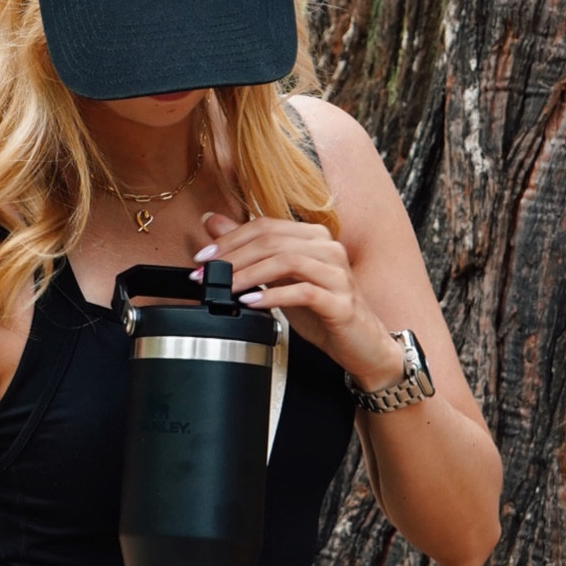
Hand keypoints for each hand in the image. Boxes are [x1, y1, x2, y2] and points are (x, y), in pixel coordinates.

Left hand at [193, 211, 403, 391]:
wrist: (362, 344)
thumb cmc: (323, 311)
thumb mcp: (280, 279)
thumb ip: (250, 251)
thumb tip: (212, 222)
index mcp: (313, 237)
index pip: (265, 226)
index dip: (229, 239)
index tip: (203, 258)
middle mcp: (328, 248)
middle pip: (272, 240)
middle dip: (232, 257)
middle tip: (206, 275)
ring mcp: (337, 274)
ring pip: (286, 260)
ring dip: (248, 274)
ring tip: (225, 288)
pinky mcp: (341, 301)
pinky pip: (303, 291)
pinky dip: (272, 296)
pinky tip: (251, 303)